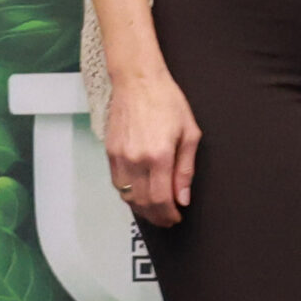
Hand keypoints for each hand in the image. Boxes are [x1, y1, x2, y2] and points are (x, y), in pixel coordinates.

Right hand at [105, 70, 200, 226]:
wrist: (138, 80)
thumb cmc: (166, 101)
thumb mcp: (190, 133)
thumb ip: (186, 169)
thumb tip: (183, 197)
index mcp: (159, 155)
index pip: (161, 199)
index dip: (169, 214)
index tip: (176, 217)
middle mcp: (136, 159)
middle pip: (143, 202)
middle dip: (157, 216)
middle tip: (168, 219)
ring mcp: (120, 156)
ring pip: (127, 196)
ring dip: (142, 209)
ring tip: (155, 211)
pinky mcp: (110, 152)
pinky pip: (117, 183)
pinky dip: (128, 194)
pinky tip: (140, 194)